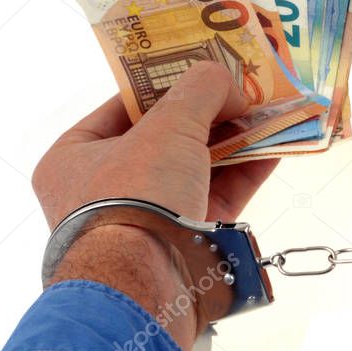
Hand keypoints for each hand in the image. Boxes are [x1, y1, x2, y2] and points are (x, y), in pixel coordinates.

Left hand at [32, 62, 278, 350]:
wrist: (150, 286)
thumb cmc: (137, 198)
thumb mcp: (168, 126)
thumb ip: (200, 90)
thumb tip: (228, 82)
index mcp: (74, 158)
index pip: (123, 107)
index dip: (165, 82)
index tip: (202, 64)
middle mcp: (105, 190)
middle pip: (166, 137)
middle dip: (208, 112)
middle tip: (242, 87)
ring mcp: (148, 218)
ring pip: (198, 167)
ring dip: (234, 140)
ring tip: (269, 111)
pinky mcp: (186, 243)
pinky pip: (219, 196)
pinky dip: (247, 171)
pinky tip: (277, 145)